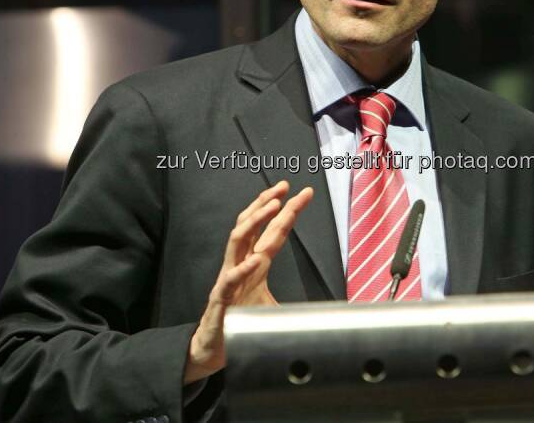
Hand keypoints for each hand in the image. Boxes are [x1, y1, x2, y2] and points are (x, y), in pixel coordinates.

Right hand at [184, 180, 312, 383]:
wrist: (212, 346)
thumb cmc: (239, 321)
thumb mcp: (272, 308)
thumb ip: (292, 304)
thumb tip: (321, 311)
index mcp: (256, 263)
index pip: (273, 231)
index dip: (288, 211)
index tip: (305, 193)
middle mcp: (241, 263)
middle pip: (252, 224)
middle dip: (267, 203)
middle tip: (283, 187)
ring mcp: (229, 278)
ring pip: (237, 240)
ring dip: (254, 221)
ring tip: (272, 207)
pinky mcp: (221, 298)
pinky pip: (229, 279)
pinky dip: (242, 269)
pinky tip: (255, 260)